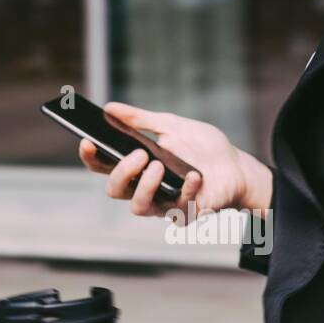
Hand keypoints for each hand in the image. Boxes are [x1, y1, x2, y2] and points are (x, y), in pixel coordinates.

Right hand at [77, 102, 271, 217]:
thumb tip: (109, 108)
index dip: (91, 157)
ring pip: (137, 207)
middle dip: (122, 172)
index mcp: (137, 167)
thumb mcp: (171, 126)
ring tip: (158, 165)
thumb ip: (140, 120)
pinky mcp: (185, 215)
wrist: (236, 166)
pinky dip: (186, 189)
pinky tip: (194, 175)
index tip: (88, 141)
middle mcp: (144, 188)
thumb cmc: (202, 148)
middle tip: (139, 154)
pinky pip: (178, 209)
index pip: (103, 166)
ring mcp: (163, 205)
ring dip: (145, 186)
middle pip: (114, 189)